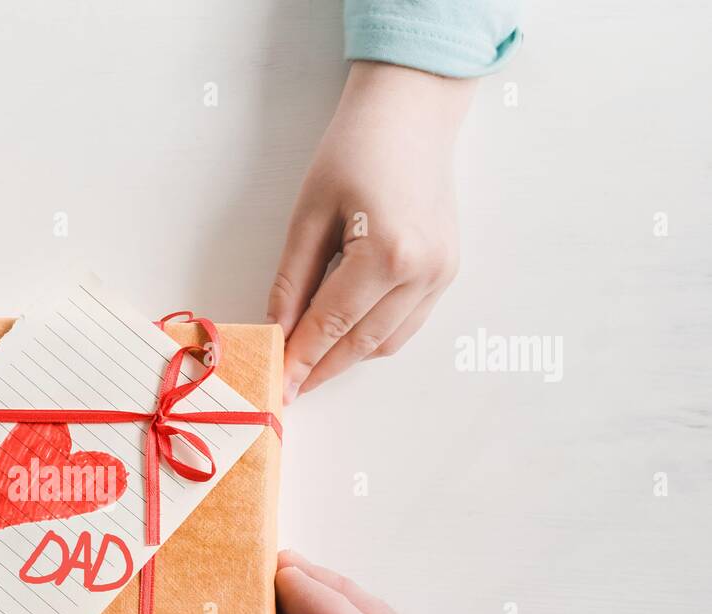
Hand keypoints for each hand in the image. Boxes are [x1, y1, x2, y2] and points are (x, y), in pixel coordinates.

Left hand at [267, 62, 474, 402]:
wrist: (411, 113)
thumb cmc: (355, 151)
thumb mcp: (309, 215)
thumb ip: (293, 280)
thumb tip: (278, 331)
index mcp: (388, 253)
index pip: (332, 323)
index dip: (301, 358)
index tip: (278, 384)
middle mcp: (423, 272)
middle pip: (361, 343)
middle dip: (321, 368)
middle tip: (289, 387)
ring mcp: (442, 275)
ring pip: (386, 342)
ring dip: (346, 358)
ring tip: (310, 364)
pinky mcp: (447, 272)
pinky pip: (405, 324)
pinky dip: (372, 338)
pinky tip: (342, 335)